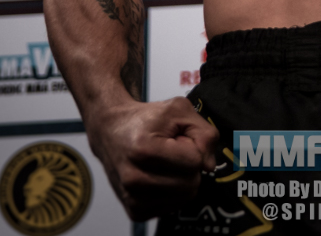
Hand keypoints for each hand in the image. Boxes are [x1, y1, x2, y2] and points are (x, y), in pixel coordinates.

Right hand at [88, 97, 220, 220]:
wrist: (112, 131)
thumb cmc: (147, 119)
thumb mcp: (179, 110)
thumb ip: (204, 132)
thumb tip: (208, 165)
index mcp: (144, 150)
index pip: (194, 161)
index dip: (193, 146)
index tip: (179, 138)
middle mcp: (134, 179)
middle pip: (191, 183)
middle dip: (189, 164)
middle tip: (173, 150)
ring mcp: (133, 199)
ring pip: (184, 197)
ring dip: (182, 177)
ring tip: (166, 162)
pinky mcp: (135, 212)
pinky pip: (174, 206)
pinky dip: (173, 190)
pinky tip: (160, 174)